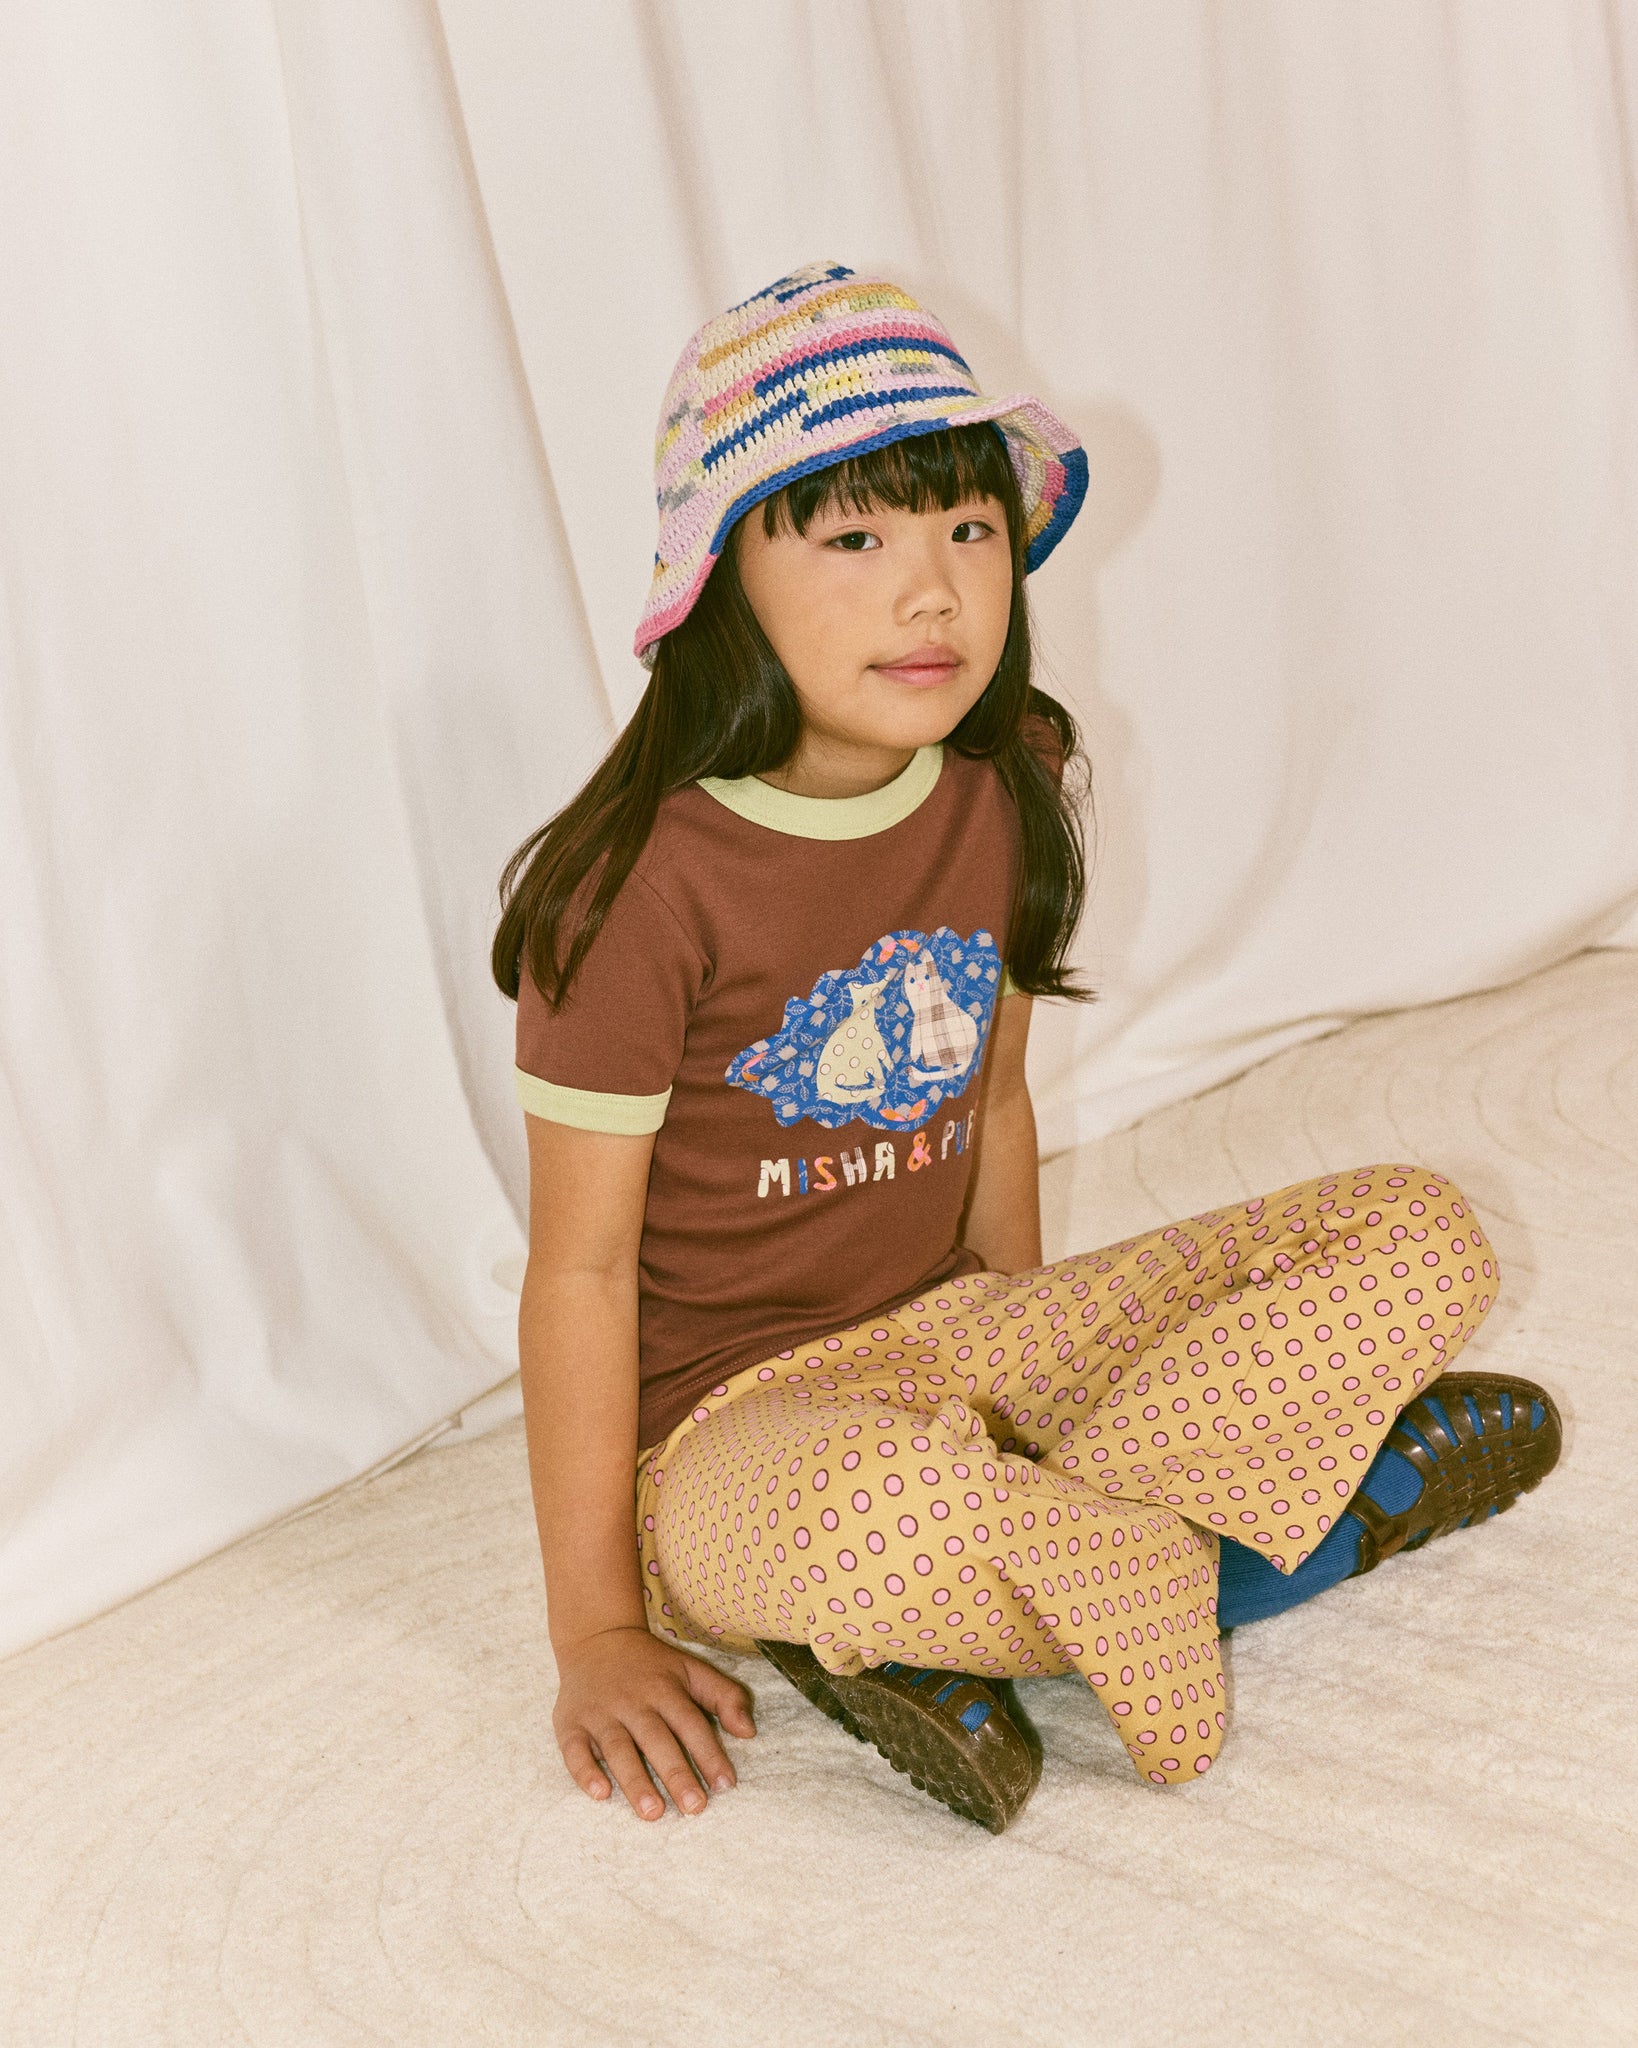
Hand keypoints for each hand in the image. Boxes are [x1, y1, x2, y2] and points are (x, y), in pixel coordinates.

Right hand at [553, 1625, 756, 1819]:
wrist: (596, 1638)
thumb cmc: (652, 1665)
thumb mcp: (691, 1670)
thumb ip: (725, 1696)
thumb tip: (750, 1732)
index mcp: (665, 1689)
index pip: (690, 1724)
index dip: (709, 1754)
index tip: (725, 1785)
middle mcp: (632, 1701)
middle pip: (656, 1740)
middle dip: (676, 1774)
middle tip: (694, 1808)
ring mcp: (600, 1712)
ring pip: (618, 1749)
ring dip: (635, 1781)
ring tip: (653, 1812)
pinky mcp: (570, 1722)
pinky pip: (574, 1749)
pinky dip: (585, 1772)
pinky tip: (600, 1794)